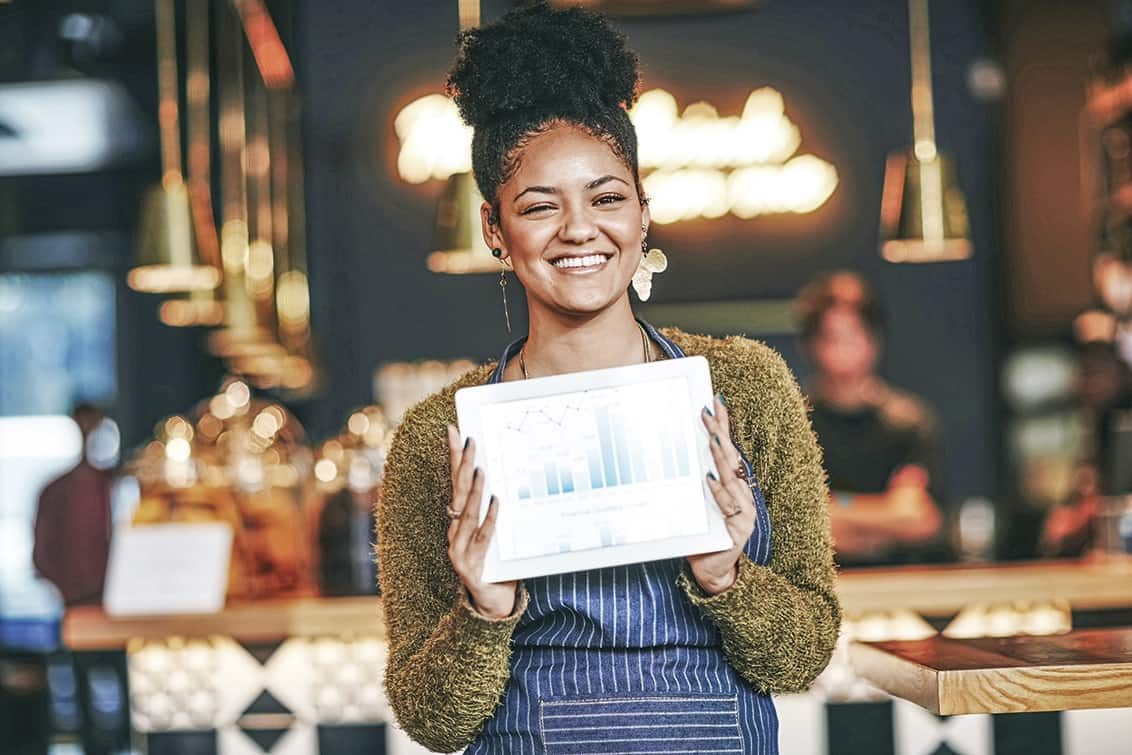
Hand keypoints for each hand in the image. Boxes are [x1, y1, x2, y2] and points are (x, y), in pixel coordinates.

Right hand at [446, 425, 518, 617]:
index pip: (456, 482)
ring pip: (467, 513)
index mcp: (460, 520)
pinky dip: (490, 518)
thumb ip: (499, 510)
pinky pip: (483, 538)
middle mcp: (455, 532)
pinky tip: (496, 501)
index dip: (454, 457)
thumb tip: (516, 474)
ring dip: (475, 489)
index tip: (455, 430)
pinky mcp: (470, 568)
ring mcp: (459, 550)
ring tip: (481, 467)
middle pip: (458, 492)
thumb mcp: (499, 534)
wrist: (493, 606)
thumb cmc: (499, 565)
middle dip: (462, 464)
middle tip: (469, 439)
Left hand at [687, 395, 756, 594]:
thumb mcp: (690, 503)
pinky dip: (719, 491)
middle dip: (718, 433)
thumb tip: (664, 449)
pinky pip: (730, 505)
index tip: (713, 400)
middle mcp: (740, 492)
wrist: (710, 570)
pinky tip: (709, 478)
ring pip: (732, 478)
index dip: (722, 423)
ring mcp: (743, 510)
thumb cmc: (699, 533)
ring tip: (710, 438)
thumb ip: (686, 480)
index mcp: (729, 483)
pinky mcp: (740, 529)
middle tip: (706, 412)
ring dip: (720, 457)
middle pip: (729, 457)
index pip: (726, 447)